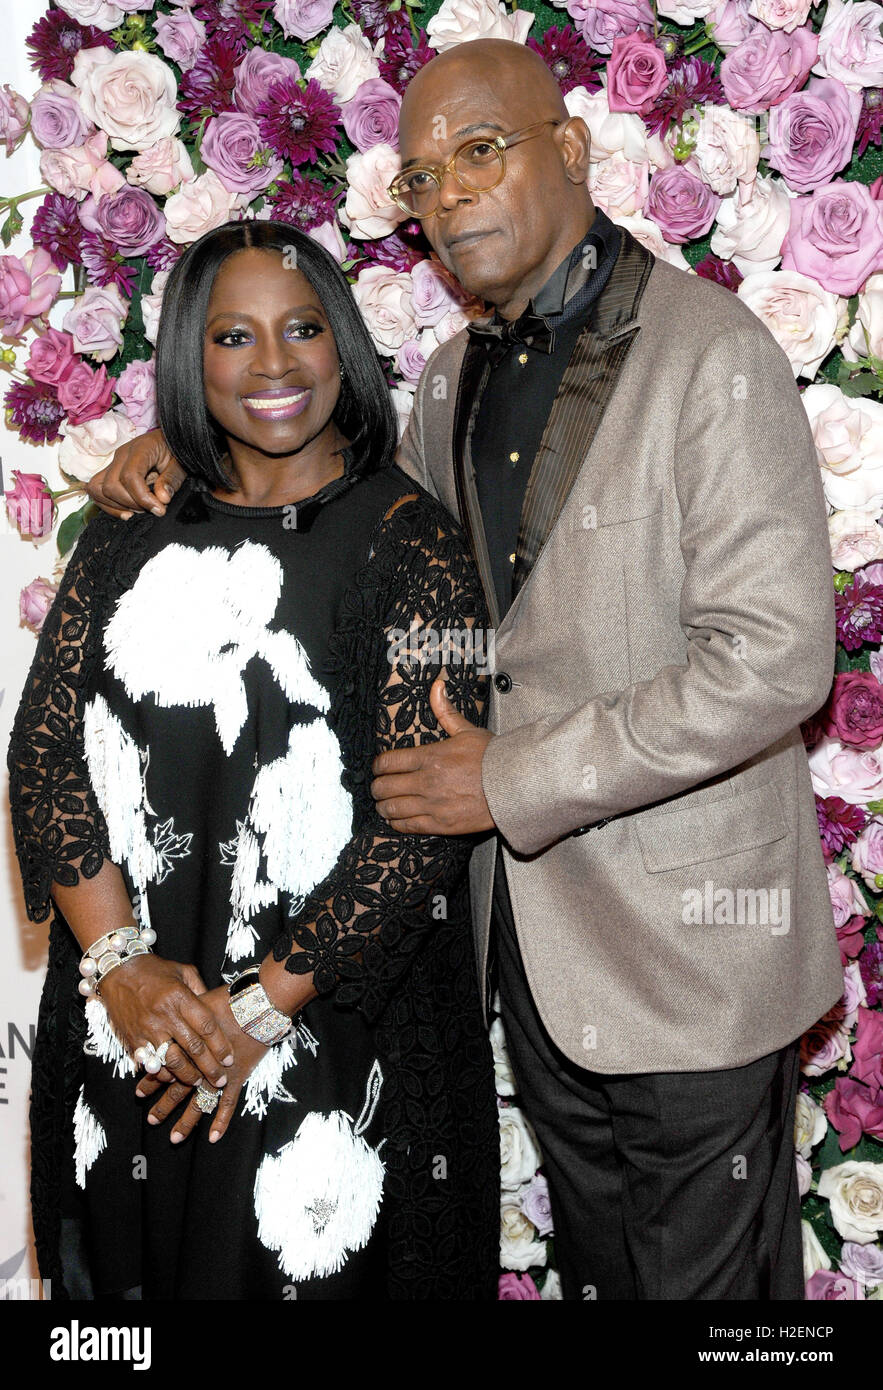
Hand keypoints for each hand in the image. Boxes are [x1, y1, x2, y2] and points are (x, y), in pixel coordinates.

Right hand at [85, 428, 185, 518]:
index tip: (159, 509)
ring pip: (98, 488)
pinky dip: (108, 506)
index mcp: (140, 448)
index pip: (130, 476)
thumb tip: (162, 499)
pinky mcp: (110, 472)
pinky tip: (127, 512)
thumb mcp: (180, 465)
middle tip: (152, 509)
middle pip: (111, 485)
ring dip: (117, 506)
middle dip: (131, 504)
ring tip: (139, 510)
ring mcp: (113, 463)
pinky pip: (96, 491)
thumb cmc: (175, 452)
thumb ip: (171, 480)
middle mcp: (121, 454)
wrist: (170, 441)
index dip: (142, 498)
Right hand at [99, 954, 234, 1089]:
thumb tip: (215, 1009)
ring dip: (188, 1075)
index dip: (220, 1046)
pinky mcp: (133, 1039)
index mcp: (179, 997)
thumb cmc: (153, 970)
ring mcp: (147, 1029)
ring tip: (199, 1082)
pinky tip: (174, 1077)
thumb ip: (200, 990)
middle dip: (209, 1068)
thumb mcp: (182, 971)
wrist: (117, 970)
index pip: (206, 1027)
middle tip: (220, 1080)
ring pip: (172, 1060)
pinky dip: (164, 1073)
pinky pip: (151, 1063)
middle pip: (193, 1048)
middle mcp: (164, 1015)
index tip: (229, 1059)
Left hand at [136, 985, 268, 1143]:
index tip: (138, 1090)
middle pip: (176, 1090)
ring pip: (198, 1104)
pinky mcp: (236, 1078)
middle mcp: (199, 1066)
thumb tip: (169, 1014)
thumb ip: (182, 1015)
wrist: (256, 1006)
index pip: (163, 1069)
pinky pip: (228, 1104)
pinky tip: (213, 1137)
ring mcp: (217, 1075)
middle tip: (151, 1119)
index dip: (150, 1080)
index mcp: (186, 1049)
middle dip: (163, 1105)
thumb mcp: (196, 1003)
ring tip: (174, 1138)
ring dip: (186, 1122)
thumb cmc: (226, 1001)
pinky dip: (221, 1121)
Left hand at [371, 673, 495, 834]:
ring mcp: (432, 804)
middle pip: (384, 786)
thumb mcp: (467, 731)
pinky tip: (395, 819)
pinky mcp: (440, 824)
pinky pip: (408, 826)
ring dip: (383, 805)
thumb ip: (445, 711)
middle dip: (377, 786)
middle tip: (379, 786)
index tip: (379, 767)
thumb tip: (437, 686)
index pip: (387, 762)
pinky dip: (396, 823)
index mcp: (429, 757)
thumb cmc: (493, 758)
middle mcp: (426, 781)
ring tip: (384, 803)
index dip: (378, 765)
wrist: (514, 786)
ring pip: (392, 808)